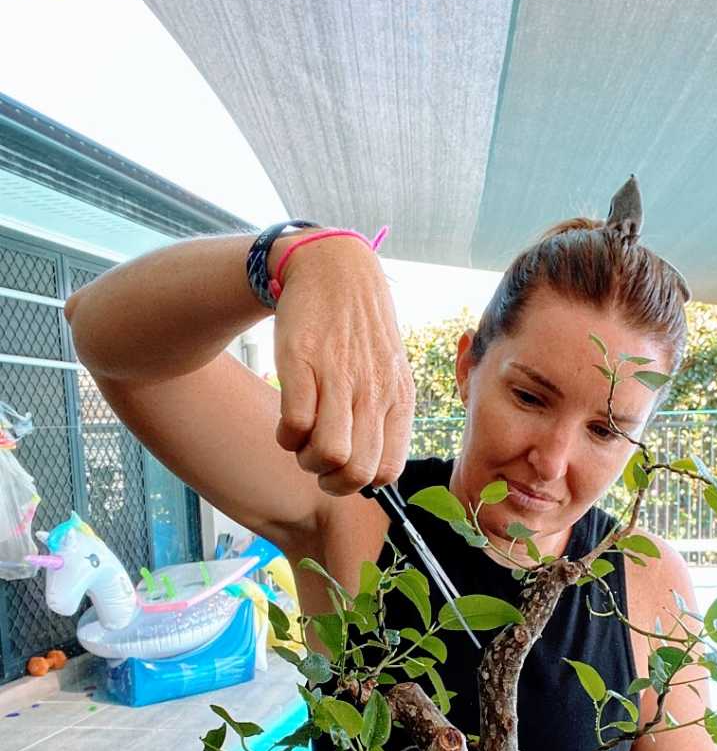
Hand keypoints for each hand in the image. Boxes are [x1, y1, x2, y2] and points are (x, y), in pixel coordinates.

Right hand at [271, 235, 414, 494]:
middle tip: (318, 461)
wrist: (333, 268)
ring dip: (306, 461)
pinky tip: (286, 422)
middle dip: (331, 481)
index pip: (388, 471)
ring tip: (302, 441)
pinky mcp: (302, 363)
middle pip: (357, 472)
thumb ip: (386, 418)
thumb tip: (371, 471)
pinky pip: (295, 424)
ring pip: (328, 454)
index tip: (345, 466)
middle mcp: (373, 392)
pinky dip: (285, 436)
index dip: (361, 482)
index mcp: (398, 399)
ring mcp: (338, 377)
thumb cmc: (359, 330)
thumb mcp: (390, 373)